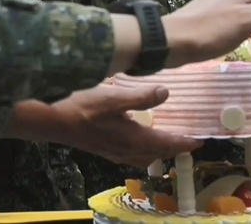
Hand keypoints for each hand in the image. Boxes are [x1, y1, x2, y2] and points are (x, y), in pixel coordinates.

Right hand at [9, 84, 201, 166]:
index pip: (166, 144)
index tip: (201, 141)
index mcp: (132, 139)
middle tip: (188, 141)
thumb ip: (141, 96)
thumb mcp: (113, 97)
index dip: (184, 143)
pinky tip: (136, 138)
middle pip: (156, 154)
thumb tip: (166, 93)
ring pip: (142, 156)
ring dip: (157, 151)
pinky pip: (129, 154)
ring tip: (166, 141)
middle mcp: (124, 150)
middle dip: (173, 149)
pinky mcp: (101, 148)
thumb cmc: (80, 107)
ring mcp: (111, 151)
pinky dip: (141, 149)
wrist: (49, 120)